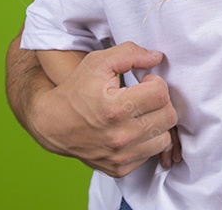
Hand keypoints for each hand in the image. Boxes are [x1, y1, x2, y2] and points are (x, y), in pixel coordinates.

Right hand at [28, 42, 178, 176]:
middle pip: (168, 116)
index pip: (161, 94)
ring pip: (165, 138)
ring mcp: (121, 156)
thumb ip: (130, 53)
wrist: (52, 124)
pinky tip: (133, 129)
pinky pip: (151, 153)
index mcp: (115, 108)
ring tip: (140, 113)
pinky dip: (147, 141)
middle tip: (144, 97)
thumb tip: (157, 58)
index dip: (156, 83)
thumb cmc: (76, 90)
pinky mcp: (120, 169)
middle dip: (160, 102)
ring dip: (157, 123)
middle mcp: (120, 136)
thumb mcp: (98, 62)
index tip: (144, 82)